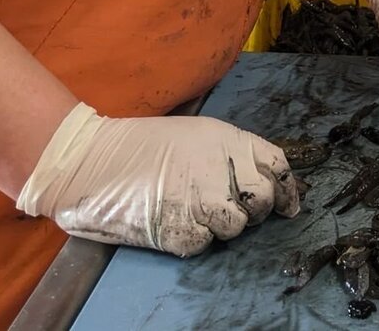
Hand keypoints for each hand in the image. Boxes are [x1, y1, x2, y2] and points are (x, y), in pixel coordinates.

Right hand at [16, 103, 301, 254]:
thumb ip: (233, 154)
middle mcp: (218, 167)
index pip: (275, 163)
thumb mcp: (196, 135)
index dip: (286, 188)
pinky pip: (204, 244)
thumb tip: (271, 184)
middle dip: (255, 210)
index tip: (288, 206)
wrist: (90, 160)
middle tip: (233, 208)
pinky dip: (194, 238)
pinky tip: (175, 222)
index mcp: (225, 138)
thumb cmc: (142, 147)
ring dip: (223, 225)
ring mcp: (198, 199)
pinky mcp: (178, 229)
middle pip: (262, 198)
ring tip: (196, 213)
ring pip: (237, 226)